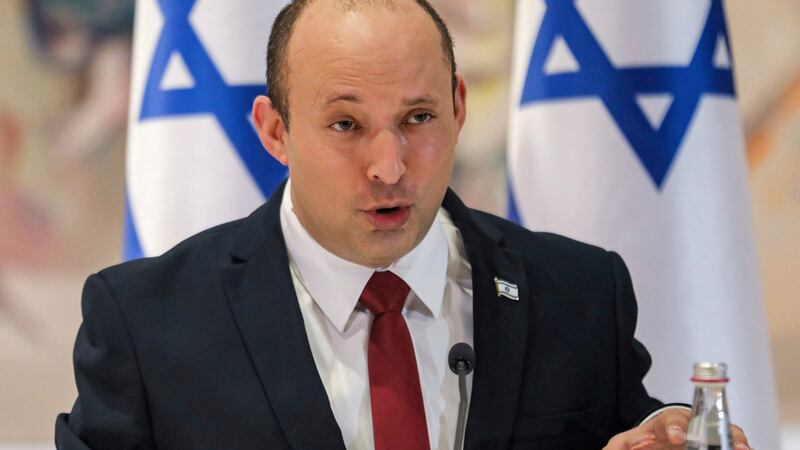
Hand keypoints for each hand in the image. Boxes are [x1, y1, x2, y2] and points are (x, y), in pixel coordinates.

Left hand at [603, 408, 751, 449]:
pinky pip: (729, 443)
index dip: (674, 427)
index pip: (669, 421)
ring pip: (722, 431)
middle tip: (725, 443)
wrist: (652, 442)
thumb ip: (617, 448)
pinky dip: (738, 444)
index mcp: (662, 424)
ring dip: (734, 439)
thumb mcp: (624, 445)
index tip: (677, 437)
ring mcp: (703, 436)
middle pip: (704, 422)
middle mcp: (687, 426)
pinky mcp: (713, 444)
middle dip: (715, 431)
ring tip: (741, 448)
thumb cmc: (641, 444)